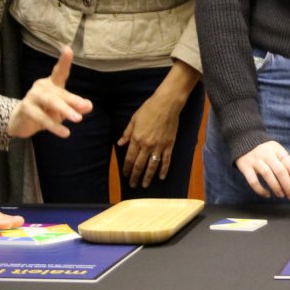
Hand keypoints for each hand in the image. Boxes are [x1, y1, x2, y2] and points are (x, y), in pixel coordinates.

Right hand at [7, 48, 90, 138]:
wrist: (21, 122)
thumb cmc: (46, 111)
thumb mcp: (63, 110)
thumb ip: (76, 106)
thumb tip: (88, 105)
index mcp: (52, 84)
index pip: (59, 71)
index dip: (64, 61)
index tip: (67, 49)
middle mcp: (42, 87)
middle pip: (60, 93)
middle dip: (73, 100)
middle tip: (85, 107)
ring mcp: (32, 96)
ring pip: (51, 102)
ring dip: (65, 111)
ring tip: (78, 119)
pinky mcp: (26, 108)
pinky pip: (42, 117)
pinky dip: (54, 126)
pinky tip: (65, 132)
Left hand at [118, 61, 199, 188]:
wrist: (167, 104)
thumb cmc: (149, 109)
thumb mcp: (134, 119)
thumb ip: (127, 133)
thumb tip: (120, 143)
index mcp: (137, 139)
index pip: (130, 158)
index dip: (127, 168)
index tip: (125, 175)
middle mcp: (147, 145)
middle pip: (140, 165)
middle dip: (135, 176)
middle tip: (133, 185)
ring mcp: (159, 146)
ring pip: (152, 166)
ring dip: (148, 177)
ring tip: (145, 185)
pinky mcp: (169, 145)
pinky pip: (166, 160)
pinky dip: (164, 170)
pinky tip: (161, 177)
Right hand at [234, 140, 289, 199]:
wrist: (243, 139)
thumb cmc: (264, 150)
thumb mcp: (276, 151)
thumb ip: (284, 163)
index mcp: (277, 149)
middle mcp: (267, 154)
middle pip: (280, 171)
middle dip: (288, 186)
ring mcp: (255, 160)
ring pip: (267, 175)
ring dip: (276, 187)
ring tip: (281, 195)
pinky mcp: (245, 167)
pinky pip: (253, 181)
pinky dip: (261, 190)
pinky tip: (267, 194)